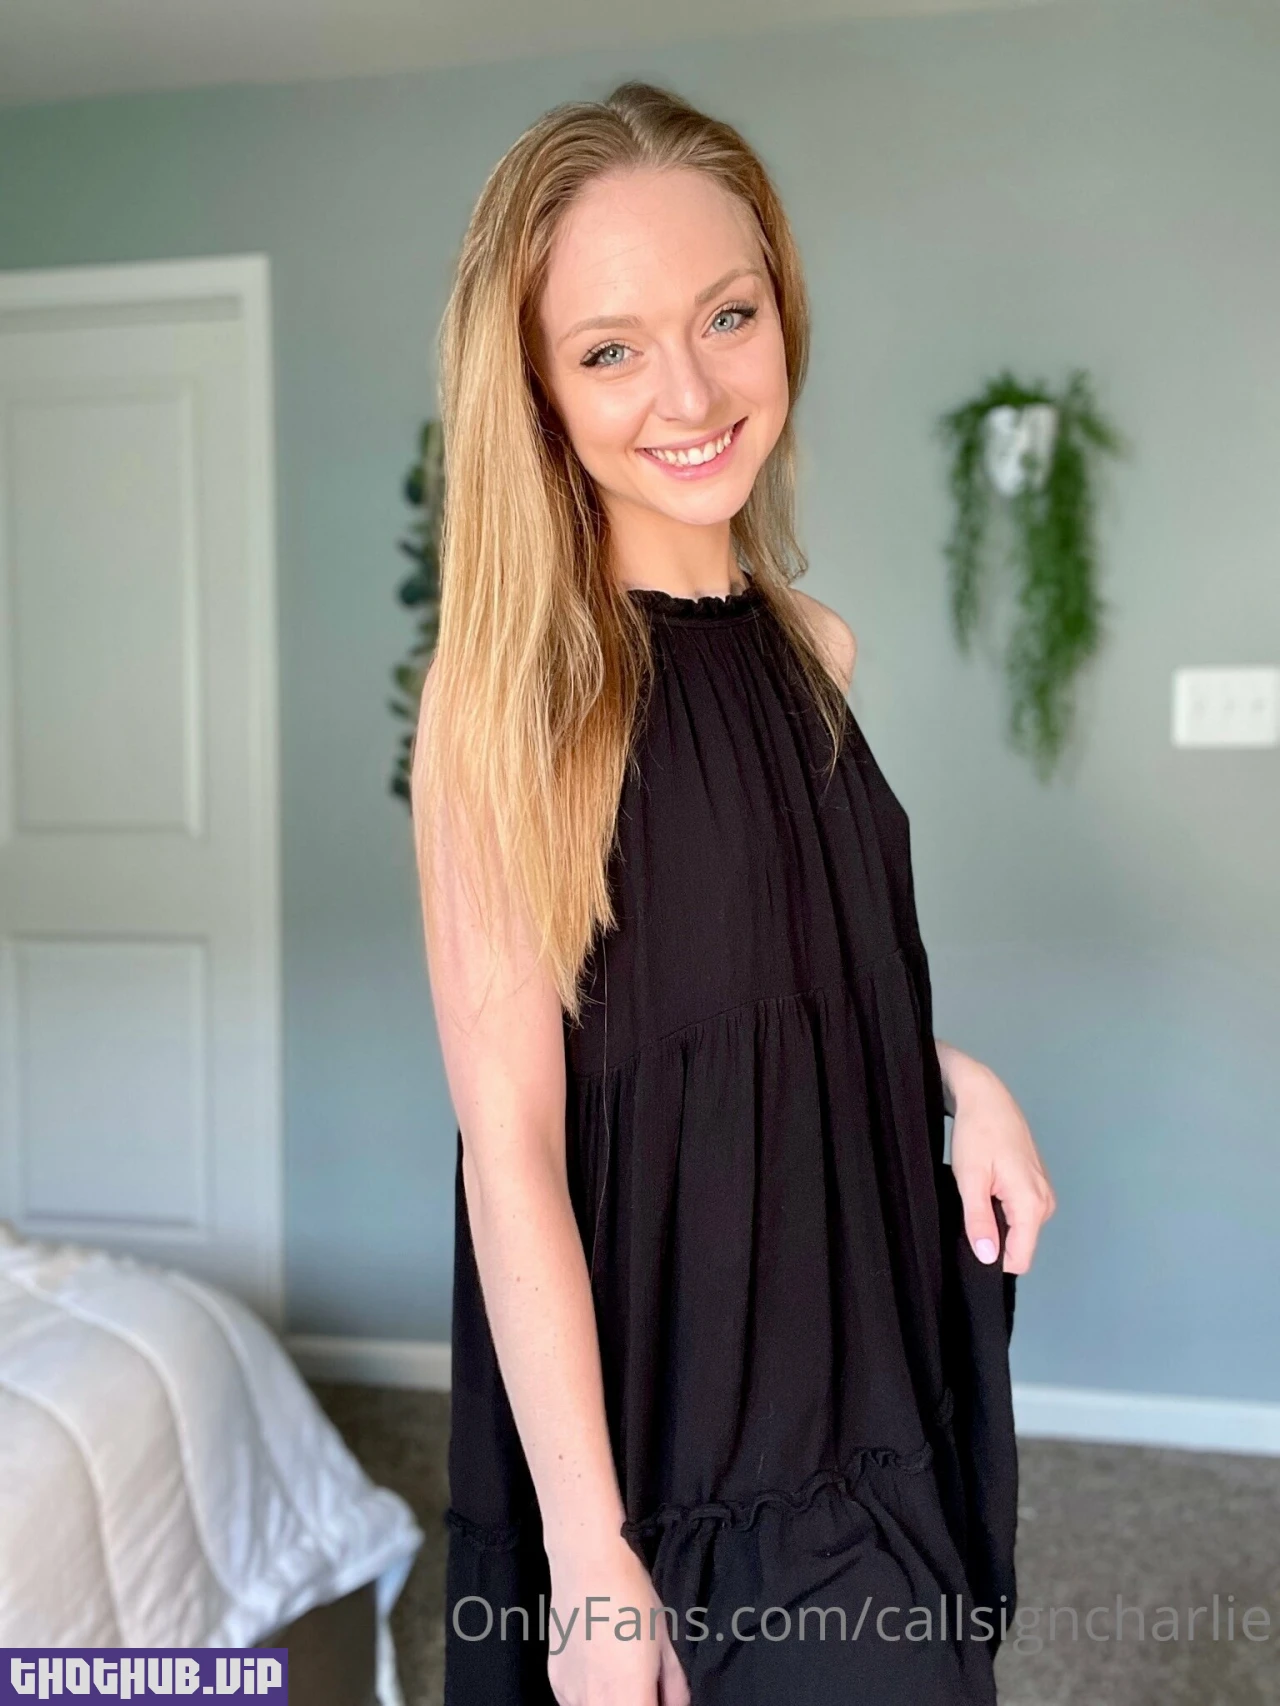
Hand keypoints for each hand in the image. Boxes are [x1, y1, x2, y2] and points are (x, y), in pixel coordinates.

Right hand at [546, 1533, 690, 1705]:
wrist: (587, 1560)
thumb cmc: (631, 1596)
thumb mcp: (667, 1643)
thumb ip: (675, 1689)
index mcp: (627, 1697)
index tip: (660, 1698)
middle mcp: (593, 1702)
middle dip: (635, 1705)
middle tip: (646, 1689)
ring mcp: (569, 1694)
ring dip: (612, 1705)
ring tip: (623, 1678)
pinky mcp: (555, 1680)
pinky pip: (574, 1703)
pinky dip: (591, 1697)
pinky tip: (601, 1671)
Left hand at [946, 1054, 1055, 1274]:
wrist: (985, 1096)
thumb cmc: (976, 1133)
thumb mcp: (970, 1179)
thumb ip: (980, 1221)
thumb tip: (988, 1258)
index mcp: (1032, 1204)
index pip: (1020, 1258)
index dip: (993, 1259)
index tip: (970, 1241)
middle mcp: (1045, 1202)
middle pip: (1020, 1244)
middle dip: (993, 1238)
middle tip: (968, 1212)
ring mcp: (1043, 1192)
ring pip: (1019, 1228)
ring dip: (996, 1221)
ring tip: (977, 1194)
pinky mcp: (1036, 1184)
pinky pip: (1020, 1212)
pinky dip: (1001, 1208)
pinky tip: (986, 1187)